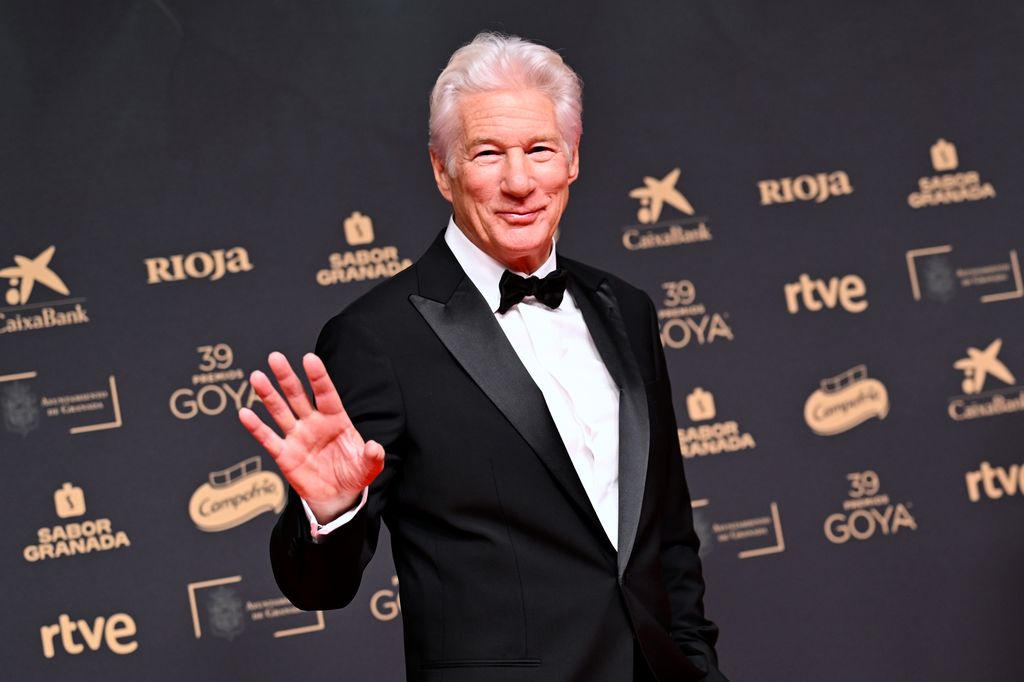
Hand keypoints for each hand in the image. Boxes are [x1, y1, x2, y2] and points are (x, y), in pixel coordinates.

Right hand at [238, 351, 385, 522]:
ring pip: (280, 411)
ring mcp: (297, 437)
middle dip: (287, 377)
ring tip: (256, 377)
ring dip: (268, 395)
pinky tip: (245, 413)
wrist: (337, 496)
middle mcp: (314, 423)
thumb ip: (373, 456)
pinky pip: (268, 438)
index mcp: (336, 419)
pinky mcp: (284, 455)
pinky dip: (256, 427)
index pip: (326, 393)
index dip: (318, 377)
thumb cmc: (353, 474)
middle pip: (298, 395)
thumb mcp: (369, 466)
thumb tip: (374, 447)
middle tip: (275, 357)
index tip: (309, 358)